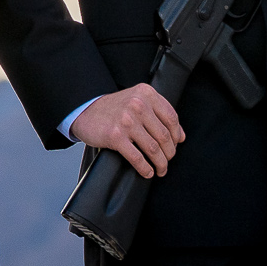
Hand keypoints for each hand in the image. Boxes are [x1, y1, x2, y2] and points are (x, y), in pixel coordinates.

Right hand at [70, 84, 184, 178]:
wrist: (85, 111)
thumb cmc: (114, 108)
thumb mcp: (138, 101)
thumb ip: (160, 114)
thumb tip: (181, 136)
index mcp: (146, 93)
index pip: (172, 118)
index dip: (176, 136)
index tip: (175, 146)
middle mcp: (137, 104)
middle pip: (164, 136)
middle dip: (169, 153)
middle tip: (167, 161)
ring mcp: (126, 120)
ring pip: (153, 149)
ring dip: (160, 164)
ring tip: (160, 169)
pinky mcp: (116, 136)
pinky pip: (137, 158)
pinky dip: (145, 169)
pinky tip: (147, 172)